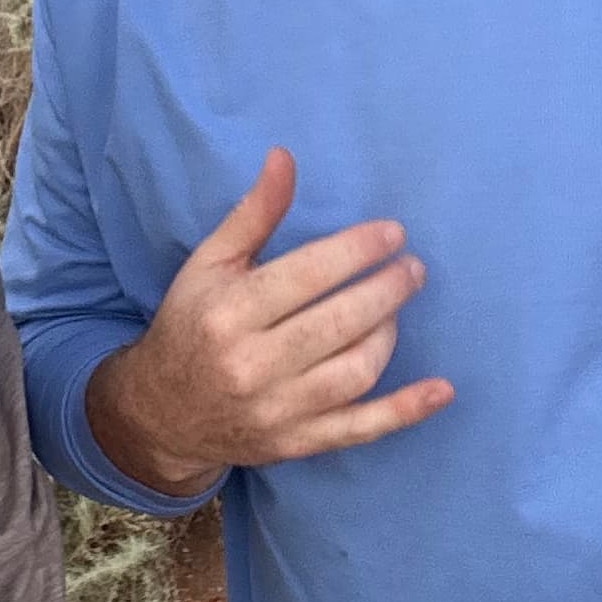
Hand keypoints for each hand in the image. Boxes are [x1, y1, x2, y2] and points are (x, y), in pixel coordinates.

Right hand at [86, 146, 451, 498]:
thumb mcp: (208, 263)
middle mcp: (251, 364)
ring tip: (396, 307)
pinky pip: (359, 429)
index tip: (393, 233)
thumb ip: (253, 214)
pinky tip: (440, 388)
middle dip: (387, 289)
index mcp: (228, 312)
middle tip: (412, 267)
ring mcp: (277, 410)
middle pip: (339, 322)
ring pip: (354, 371)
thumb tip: (285, 158)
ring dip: (388, 334)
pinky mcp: (296, 443)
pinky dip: (405, 411)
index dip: (358, 250)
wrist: (161, 413)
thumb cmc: (191, 324)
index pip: (308, 275)